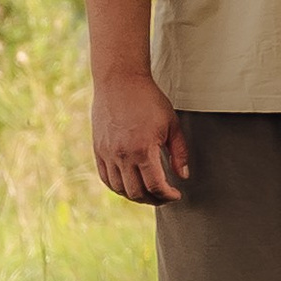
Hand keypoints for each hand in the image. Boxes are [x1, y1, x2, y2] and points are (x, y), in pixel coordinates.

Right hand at [91, 65, 189, 203]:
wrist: (120, 80)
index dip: (168, 196)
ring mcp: (108, 153)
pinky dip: (118, 187)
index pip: (155, 186)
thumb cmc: (149, 99)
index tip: (176, 195)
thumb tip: (182, 176)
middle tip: (164, 196)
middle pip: (137, 192)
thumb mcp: (172, 124)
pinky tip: (130, 184)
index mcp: (144, 149)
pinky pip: (106, 178)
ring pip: (120, 189)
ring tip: (148, 192)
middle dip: (154, 199)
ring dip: (135, 196)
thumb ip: (179, 152)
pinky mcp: (98, 149)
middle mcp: (123, 155)